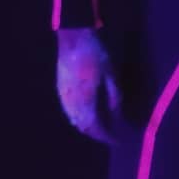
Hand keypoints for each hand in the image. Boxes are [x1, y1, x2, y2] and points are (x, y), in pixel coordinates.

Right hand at [56, 27, 120, 143]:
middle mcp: (71, 103)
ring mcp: (63, 97)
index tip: (117, 140)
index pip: (95, 127)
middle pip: (82, 126)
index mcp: (84, 101)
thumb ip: (114, 96)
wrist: (72, 38)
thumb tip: (117, 114)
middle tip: (111, 135)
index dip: (106, 136)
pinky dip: (80, 117)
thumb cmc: (95, 54)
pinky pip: (69, 111)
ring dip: (87, 126)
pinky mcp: (60, 89)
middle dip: (96, 133)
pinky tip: (89, 113)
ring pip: (74, 120)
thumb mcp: (111, 74)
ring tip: (102, 126)